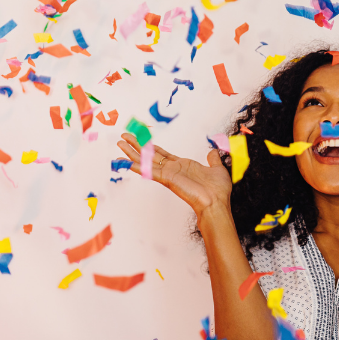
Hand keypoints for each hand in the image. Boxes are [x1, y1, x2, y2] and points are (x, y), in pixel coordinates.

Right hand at [116, 133, 231, 219]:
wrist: (217, 203)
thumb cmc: (218, 191)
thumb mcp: (217, 169)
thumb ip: (213, 160)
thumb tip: (213, 151)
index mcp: (182, 166)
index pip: (162, 154)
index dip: (151, 146)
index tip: (141, 138)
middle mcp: (173, 170)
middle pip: (150, 155)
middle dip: (137, 146)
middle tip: (124, 137)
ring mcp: (169, 175)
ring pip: (147, 161)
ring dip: (133, 153)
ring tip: (120, 143)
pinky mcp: (168, 179)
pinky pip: (150, 171)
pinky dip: (139, 166)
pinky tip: (127, 162)